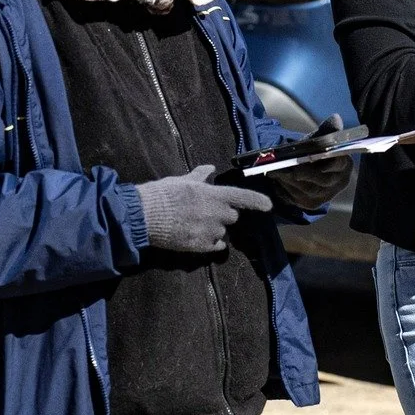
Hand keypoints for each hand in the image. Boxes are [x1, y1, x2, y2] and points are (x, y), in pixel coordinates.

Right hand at [135, 165, 274, 252]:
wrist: (144, 216)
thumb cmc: (162, 194)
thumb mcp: (181, 180)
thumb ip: (199, 176)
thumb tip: (210, 168)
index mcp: (213, 194)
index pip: (242, 197)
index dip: (257, 201)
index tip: (269, 206)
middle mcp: (216, 213)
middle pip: (232, 216)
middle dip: (224, 214)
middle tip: (205, 211)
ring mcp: (209, 231)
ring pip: (222, 232)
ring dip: (214, 228)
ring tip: (194, 224)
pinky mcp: (200, 246)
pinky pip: (216, 246)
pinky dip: (211, 242)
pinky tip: (196, 235)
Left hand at [268, 114, 352, 209]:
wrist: (310, 170)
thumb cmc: (316, 152)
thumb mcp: (321, 140)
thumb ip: (327, 131)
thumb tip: (336, 119)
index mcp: (344, 164)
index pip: (338, 163)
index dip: (327, 161)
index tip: (312, 156)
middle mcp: (338, 182)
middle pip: (322, 180)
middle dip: (304, 173)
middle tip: (288, 167)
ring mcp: (326, 195)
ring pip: (307, 190)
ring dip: (290, 180)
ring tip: (275, 170)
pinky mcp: (311, 204)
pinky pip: (297, 197)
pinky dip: (284, 188)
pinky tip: (276, 179)